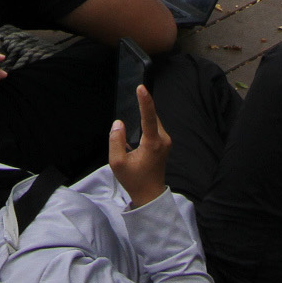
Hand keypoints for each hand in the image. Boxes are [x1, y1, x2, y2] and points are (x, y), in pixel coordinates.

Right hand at [109, 84, 171, 207]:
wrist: (150, 194)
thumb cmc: (134, 180)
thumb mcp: (117, 163)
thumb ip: (115, 140)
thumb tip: (118, 123)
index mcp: (152, 143)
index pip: (149, 117)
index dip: (145, 101)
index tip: (141, 88)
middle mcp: (162, 140)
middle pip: (152, 116)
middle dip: (143, 107)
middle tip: (137, 93)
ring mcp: (166, 142)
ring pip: (153, 121)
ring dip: (144, 116)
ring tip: (137, 110)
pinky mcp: (164, 144)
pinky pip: (154, 127)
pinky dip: (147, 123)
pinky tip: (140, 126)